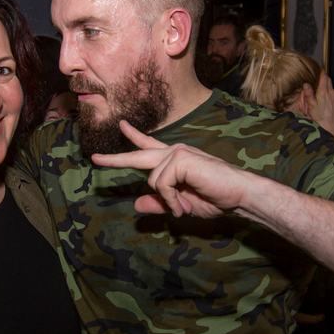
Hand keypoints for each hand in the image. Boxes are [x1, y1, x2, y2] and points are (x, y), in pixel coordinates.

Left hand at [90, 121, 252, 218]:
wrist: (239, 196)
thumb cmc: (216, 199)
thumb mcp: (181, 205)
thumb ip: (159, 204)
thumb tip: (136, 204)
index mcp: (175, 160)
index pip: (150, 147)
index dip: (134, 138)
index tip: (121, 127)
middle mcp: (174, 152)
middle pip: (138, 156)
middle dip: (115, 159)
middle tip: (95, 159)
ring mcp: (177, 153)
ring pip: (152, 181)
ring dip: (168, 201)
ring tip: (184, 206)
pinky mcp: (180, 158)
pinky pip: (160, 184)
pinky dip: (171, 199)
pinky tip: (184, 204)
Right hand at [308, 72, 333, 139]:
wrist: (329, 126)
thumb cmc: (320, 118)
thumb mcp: (310, 106)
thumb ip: (308, 94)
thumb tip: (306, 84)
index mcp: (322, 92)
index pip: (323, 77)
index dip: (321, 71)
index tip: (320, 66)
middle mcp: (329, 92)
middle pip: (327, 79)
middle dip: (324, 75)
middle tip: (320, 71)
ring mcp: (333, 97)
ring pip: (331, 84)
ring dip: (328, 80)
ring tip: (326, 76)